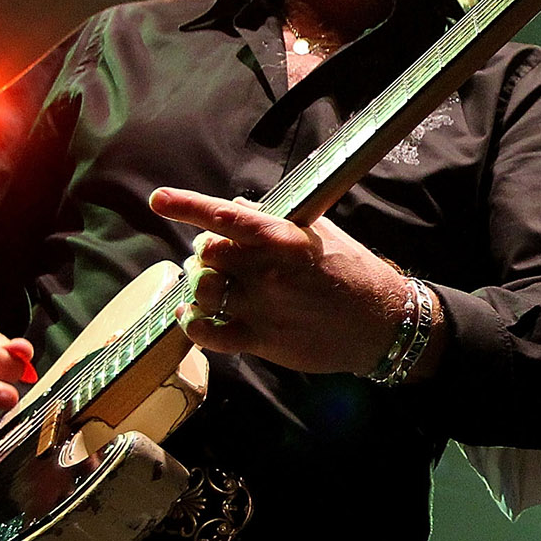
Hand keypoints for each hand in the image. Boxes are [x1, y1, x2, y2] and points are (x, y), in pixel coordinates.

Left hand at [148, 187, 416, 375]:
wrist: (382, 322)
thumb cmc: (354, 272)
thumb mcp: (321, 233)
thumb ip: (276, 218)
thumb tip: (236, 204)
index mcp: (283, 238)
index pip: (224, 215)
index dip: (186, 205)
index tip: (158, 199)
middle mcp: (268, 271)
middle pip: (205, 253)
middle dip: (204, 252)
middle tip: (213, 257)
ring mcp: (262, 307)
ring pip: (201, 291)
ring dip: (198, 286)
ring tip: (208, 286)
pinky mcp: (261, 341)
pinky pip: (208, 333)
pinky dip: (193, 324)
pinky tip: (193, 318)